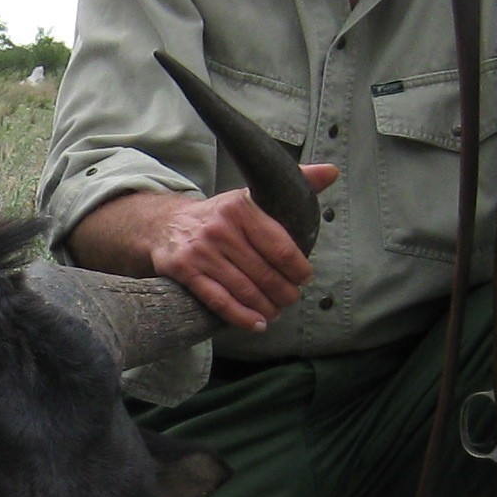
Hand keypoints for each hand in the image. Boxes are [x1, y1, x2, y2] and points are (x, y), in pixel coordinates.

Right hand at [78, 166, 339, 332]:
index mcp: (241, 207)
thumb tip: (332, 172)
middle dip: (284, 293)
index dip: (298, 269)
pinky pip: (218, 300)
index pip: (280, 247)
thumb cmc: (218, 216)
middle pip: (264, 272)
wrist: (164, 225)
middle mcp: (220, 227)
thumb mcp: (251, 196)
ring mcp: (200, 250)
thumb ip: (294, 182)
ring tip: (276, 312)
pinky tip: (257, 324)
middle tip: (290, 299)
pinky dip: (241, 316)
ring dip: (266, 307)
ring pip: (244, 289)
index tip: (303, 278)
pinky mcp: (184, 270)